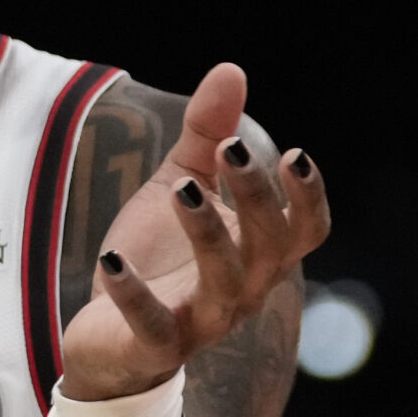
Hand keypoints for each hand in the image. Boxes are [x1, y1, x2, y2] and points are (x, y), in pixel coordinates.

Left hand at [59, 63, 329, 401]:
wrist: (110, 338)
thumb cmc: (160, 257)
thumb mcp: (180, 184)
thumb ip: (207, 134)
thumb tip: (231, 70)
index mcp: (258, 253)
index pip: (305, 231)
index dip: (307, 199)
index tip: (294, 155)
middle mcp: (243, 289)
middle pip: (268, 247)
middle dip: (254, 197)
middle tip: (230, 148)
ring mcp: (203, 321)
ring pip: (222, 282)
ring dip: (208, 234)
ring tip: (182, 189)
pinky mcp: (156, 346)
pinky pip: (153, 325)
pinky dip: (134, 294)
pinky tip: (112, 259)